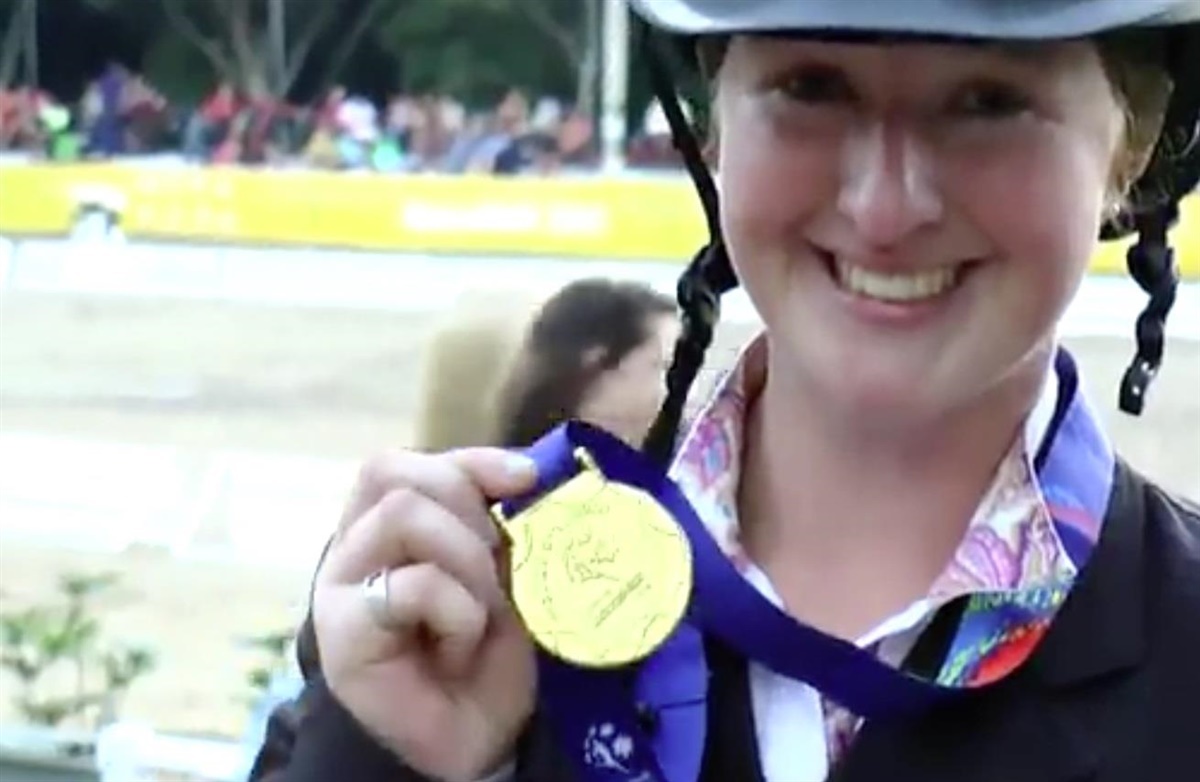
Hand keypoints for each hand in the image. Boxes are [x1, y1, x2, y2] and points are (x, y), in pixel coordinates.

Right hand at [313, 447, 537, 780]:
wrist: (473, 739)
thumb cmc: (487, 655)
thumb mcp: (504, 572)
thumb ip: (498, 521)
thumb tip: (531, 470)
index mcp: (385, 526)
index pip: (407, 462)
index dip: (468, 460)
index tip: (527, 478)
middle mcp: (354, 547)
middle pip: (397, 475)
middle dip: (468, 510)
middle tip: (498, 565)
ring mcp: (341, 586)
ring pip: (404, 515)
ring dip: (466, 561)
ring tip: (480, 613)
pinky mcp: (343, 631)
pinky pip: (414, 584)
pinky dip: (458, 613)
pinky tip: (459, 649)